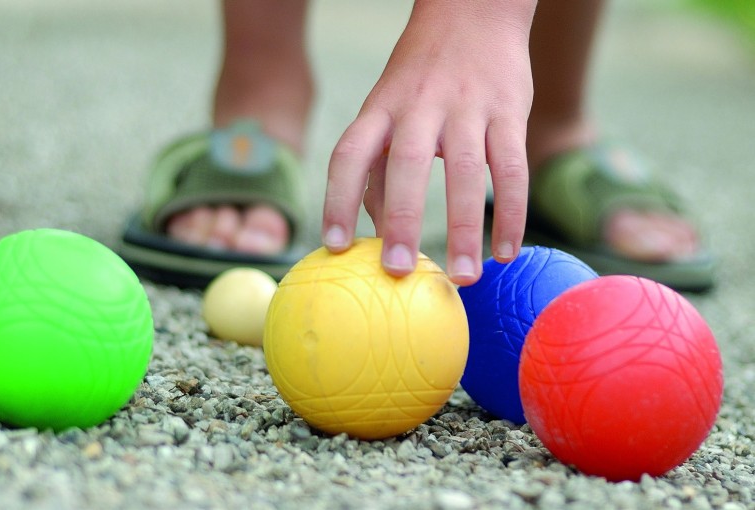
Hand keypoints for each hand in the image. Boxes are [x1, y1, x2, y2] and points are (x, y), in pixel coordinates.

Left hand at [322, 0, 535, 284]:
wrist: (473, 12)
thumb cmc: (420, 79)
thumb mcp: (387, 110)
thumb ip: (378, 168)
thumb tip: (375, 233)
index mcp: (380, 108)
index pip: (349, 155)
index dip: (337, 201)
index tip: (334, 247)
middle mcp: (418, 106)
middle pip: (405, 164)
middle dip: (401, 221)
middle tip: (398, 273)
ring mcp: (465, 106)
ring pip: (465, 170)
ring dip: (464, 227)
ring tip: (463, 277)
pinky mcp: (507, 110)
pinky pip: (511, 166)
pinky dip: (511, 211)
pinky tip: (507, 251)